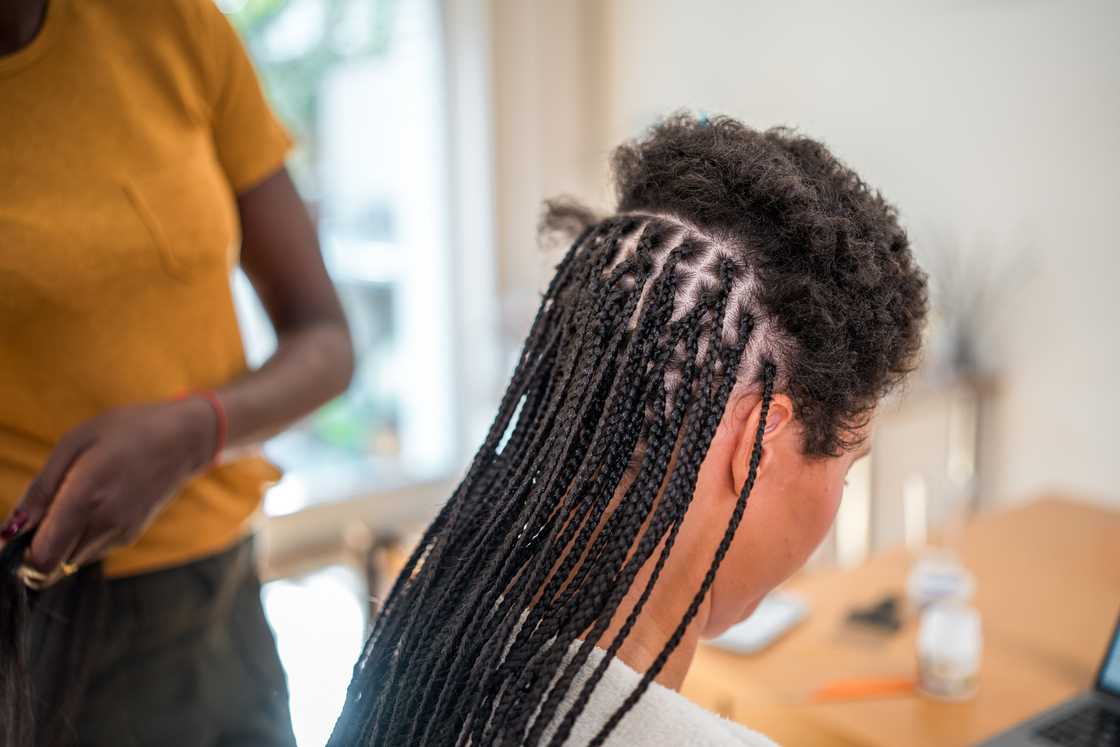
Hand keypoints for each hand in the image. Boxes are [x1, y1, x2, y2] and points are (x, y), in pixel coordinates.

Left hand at [0, 398, 216, 585]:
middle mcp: (105, 523)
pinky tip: (93, 505)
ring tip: (70, 504)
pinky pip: (91, 550)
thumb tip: (10, 529)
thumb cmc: (127, 430)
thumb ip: (40, 489)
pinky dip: (80, 538)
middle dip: (36, 551)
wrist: (186, 438)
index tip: (13, 536)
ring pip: (70, 561)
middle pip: (52, 567)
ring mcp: (121, 533)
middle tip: (38, 519)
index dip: (18, 556)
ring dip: (59, 544)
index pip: (41, 558)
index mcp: (86, 496)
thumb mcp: (74, 443)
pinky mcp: (131, 535)